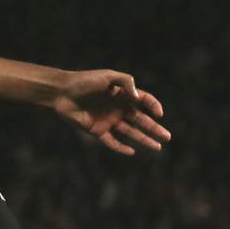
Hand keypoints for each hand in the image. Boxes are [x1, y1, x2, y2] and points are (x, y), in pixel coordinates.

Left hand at [52, 69, 170, 155]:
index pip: (144, 101)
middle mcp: (117, 108)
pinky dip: (121, 147)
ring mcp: (108, 120)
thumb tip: (138, 96)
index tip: (159, 113)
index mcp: (122, 94)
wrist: (61, 92)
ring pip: (130, 132)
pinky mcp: (97, 130)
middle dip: (155, 128)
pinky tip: (132, 152)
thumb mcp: (107, 76)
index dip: (153, 106)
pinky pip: (112, 141)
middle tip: (168, 137)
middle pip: (141, 120)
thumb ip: (126, 82)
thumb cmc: (84, 81)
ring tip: (158, 147)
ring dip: (144, 139)